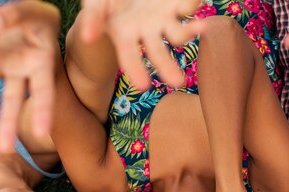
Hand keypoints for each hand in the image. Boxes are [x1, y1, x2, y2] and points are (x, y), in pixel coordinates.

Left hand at [0, 1, 60, 151]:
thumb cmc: (38, 16)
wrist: (27, 16)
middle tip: (4, 149)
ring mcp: (3, 69)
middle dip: (8, 125)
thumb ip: (14, 14)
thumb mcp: (35, 11)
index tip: (43, 131)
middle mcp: (24, 73)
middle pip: (12, 101)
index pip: (44, 91)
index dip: (44, 110)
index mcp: (44, 66)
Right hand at [79, 0, 204, 90]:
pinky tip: (196, 2)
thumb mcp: (96, 2)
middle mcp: (146, 32)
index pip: (129, 57)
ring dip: (189, 32)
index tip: (142, 86)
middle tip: (178, 82)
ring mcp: (163, 19)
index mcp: (125, 36)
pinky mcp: (176, 5)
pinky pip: (187, 6)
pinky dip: (193, 4)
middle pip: (158, 53)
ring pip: (178, 34)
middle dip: (167, 67)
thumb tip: (88, 38)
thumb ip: (93, 17)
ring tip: (200, 28)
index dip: (135, 70)